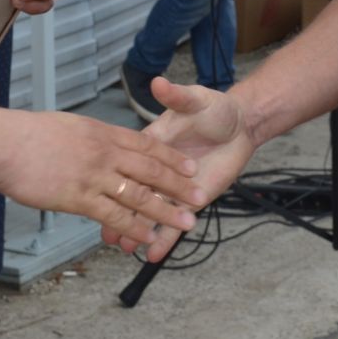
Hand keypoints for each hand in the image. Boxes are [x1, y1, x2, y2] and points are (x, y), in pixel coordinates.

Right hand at [0, 109, 202, 252]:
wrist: (4, 142)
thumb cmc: (26, 134)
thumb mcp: (67, 126)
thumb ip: (88, 138)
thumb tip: (96, 143)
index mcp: (102, 133)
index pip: (146, 145)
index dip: (171, 157)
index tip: (190, 165)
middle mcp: (105, 153)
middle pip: (152, 170)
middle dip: (179, 185)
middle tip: (201, 196)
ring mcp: (94, 176)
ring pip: (140, 195)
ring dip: (166, 211)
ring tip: (187, 222)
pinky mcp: (79, 197)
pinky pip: (114, 215)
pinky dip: (134, 228)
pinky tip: (148, 238)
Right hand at [100, 78, 257, 261]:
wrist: (241, 125)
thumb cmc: (215, 109)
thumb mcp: (196, 99)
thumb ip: (177, 96)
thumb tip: (160, 83)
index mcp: (151, 143)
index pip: (130, 162)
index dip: (115, 176)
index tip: (96, 187)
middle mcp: (156, 170)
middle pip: (135, 193)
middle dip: (120, 212)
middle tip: (103, 231)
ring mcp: (173, 188)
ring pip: (151, 213)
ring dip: (136, 230)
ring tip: (120, 247)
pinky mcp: (190, 200)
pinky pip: (176, 223)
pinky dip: (166, 239)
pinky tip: (153, 255)